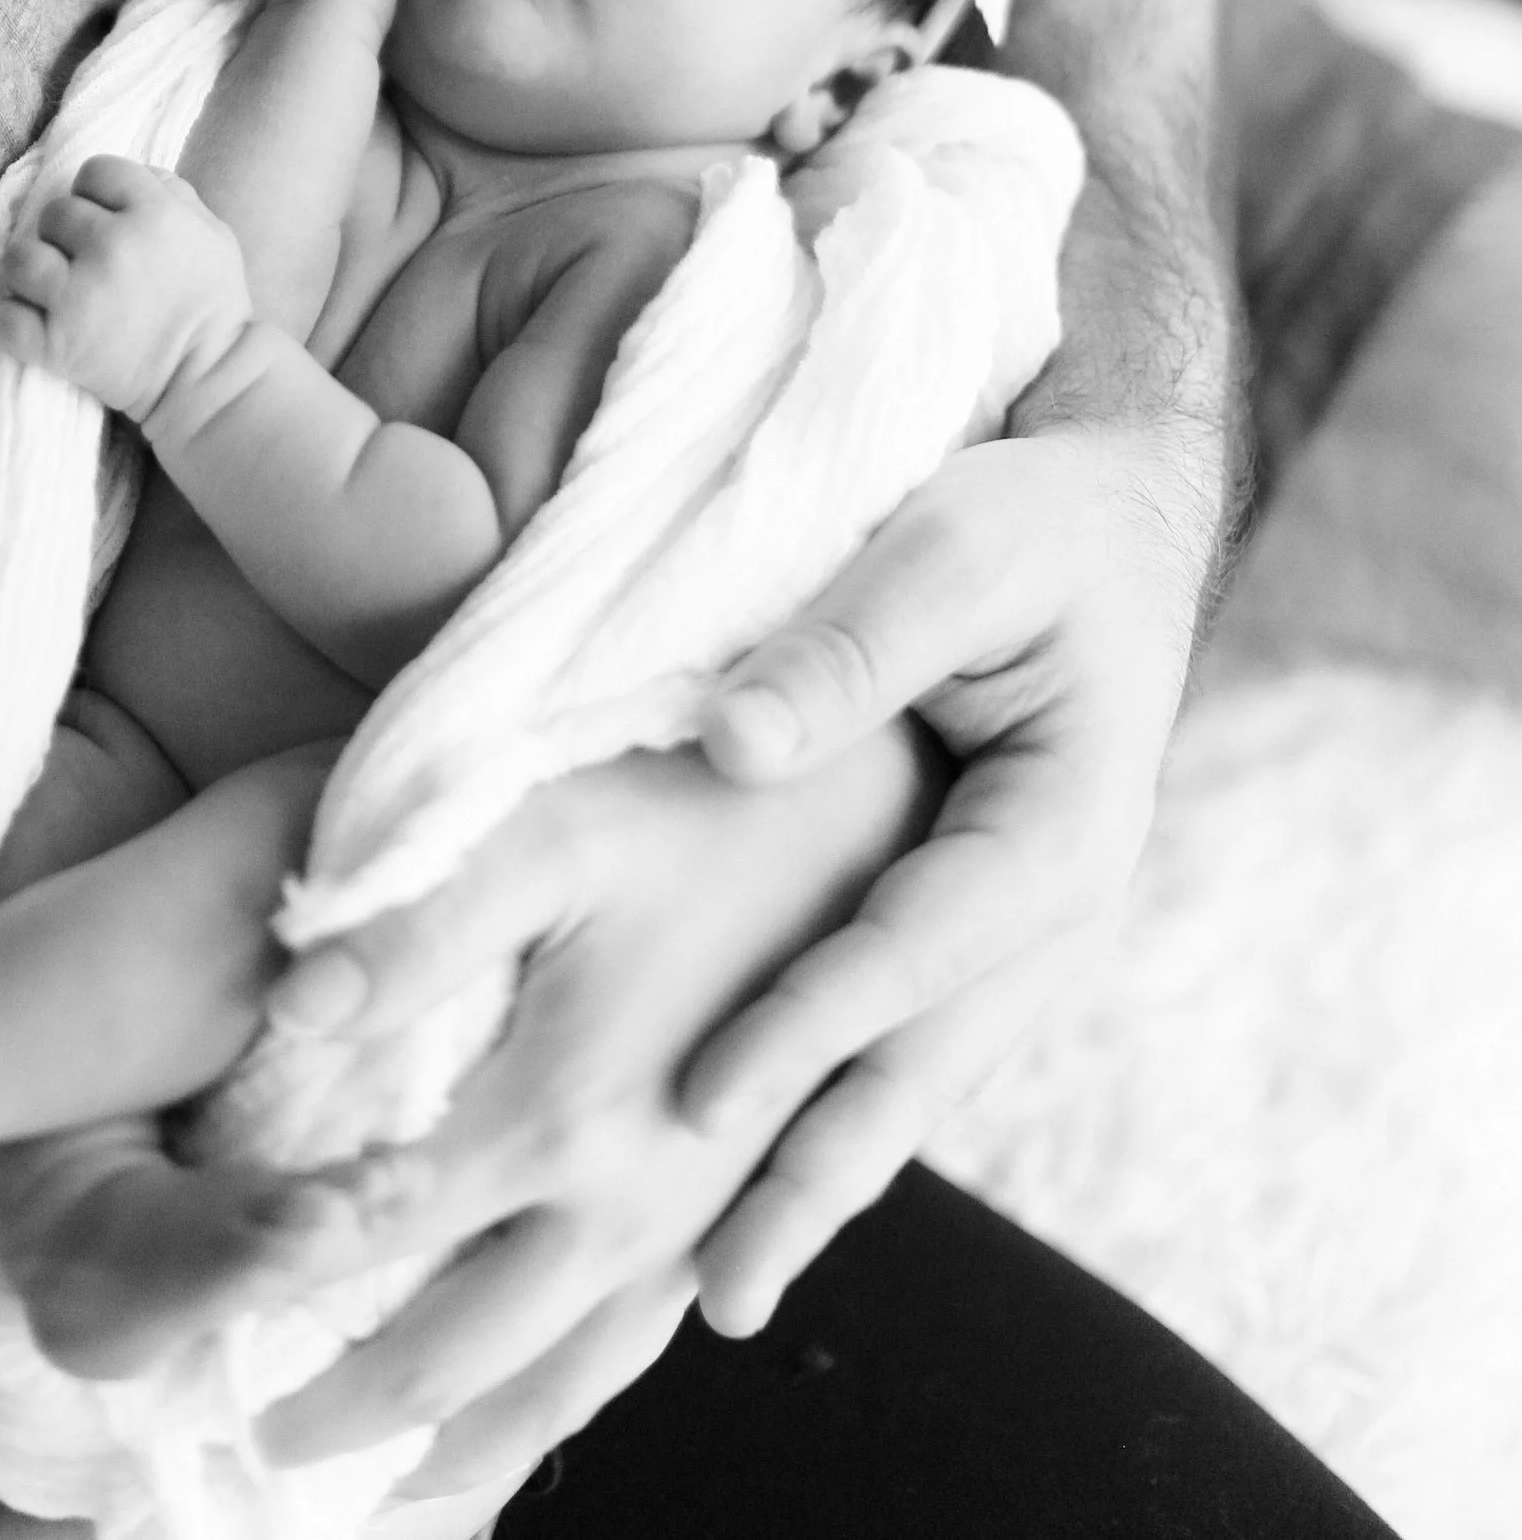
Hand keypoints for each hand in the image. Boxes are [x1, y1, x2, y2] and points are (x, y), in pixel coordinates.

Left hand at [0, 155, 249, 420]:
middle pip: (55, 212)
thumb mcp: (213, 232)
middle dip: (67, 234)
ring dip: (30, 269)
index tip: (107, 220)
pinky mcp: (56, 344)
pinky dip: (10, 316)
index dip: (99, 193)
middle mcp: (111, 246)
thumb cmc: (215, 304)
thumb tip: (133, 174)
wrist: (208, 381)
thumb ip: (173, 191)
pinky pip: (3, 315)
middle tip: (84, 261)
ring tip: (50, 285)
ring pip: (19, 257)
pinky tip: (29, 316)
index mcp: (153, 212)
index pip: (95, 171)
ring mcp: (79, 297)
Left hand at [241, 729, 930, 1503]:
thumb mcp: (544, 825)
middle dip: (359, 1415)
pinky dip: (569, 1395)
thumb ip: (412, 921)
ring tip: (391, 1498)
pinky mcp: (744, 1197)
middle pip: (463, 1349)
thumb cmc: (690, 795)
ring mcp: (698, 1214)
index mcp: (559, 1115)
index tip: (202, 1352)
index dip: (277, 1297)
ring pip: (568, 1378)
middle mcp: (631, 1201)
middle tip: (264, 1456)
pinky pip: (644, 1339)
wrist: (876, 804)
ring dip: (471, 1442)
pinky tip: (540, 1411)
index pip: (375, 1239)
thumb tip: (287, 1003)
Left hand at [674, 416, 1214, 1331]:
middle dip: (820, 1171)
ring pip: (914, 1068)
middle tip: (718, 1294)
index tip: (704, 1100)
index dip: (808, 1027)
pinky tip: (757, 1169)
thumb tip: (735, 744)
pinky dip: (834, 1101)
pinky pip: (900, 1028)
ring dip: (822, 1166)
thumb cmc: (1031, 518)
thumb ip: (854, 641)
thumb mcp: (953, 546)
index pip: (918, 953)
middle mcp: (1053, 909)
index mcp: (1068, 832)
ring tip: (723, 1288)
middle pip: (925, 1062)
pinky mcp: (964, 915)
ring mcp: (1014, 927)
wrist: (1105, 516)